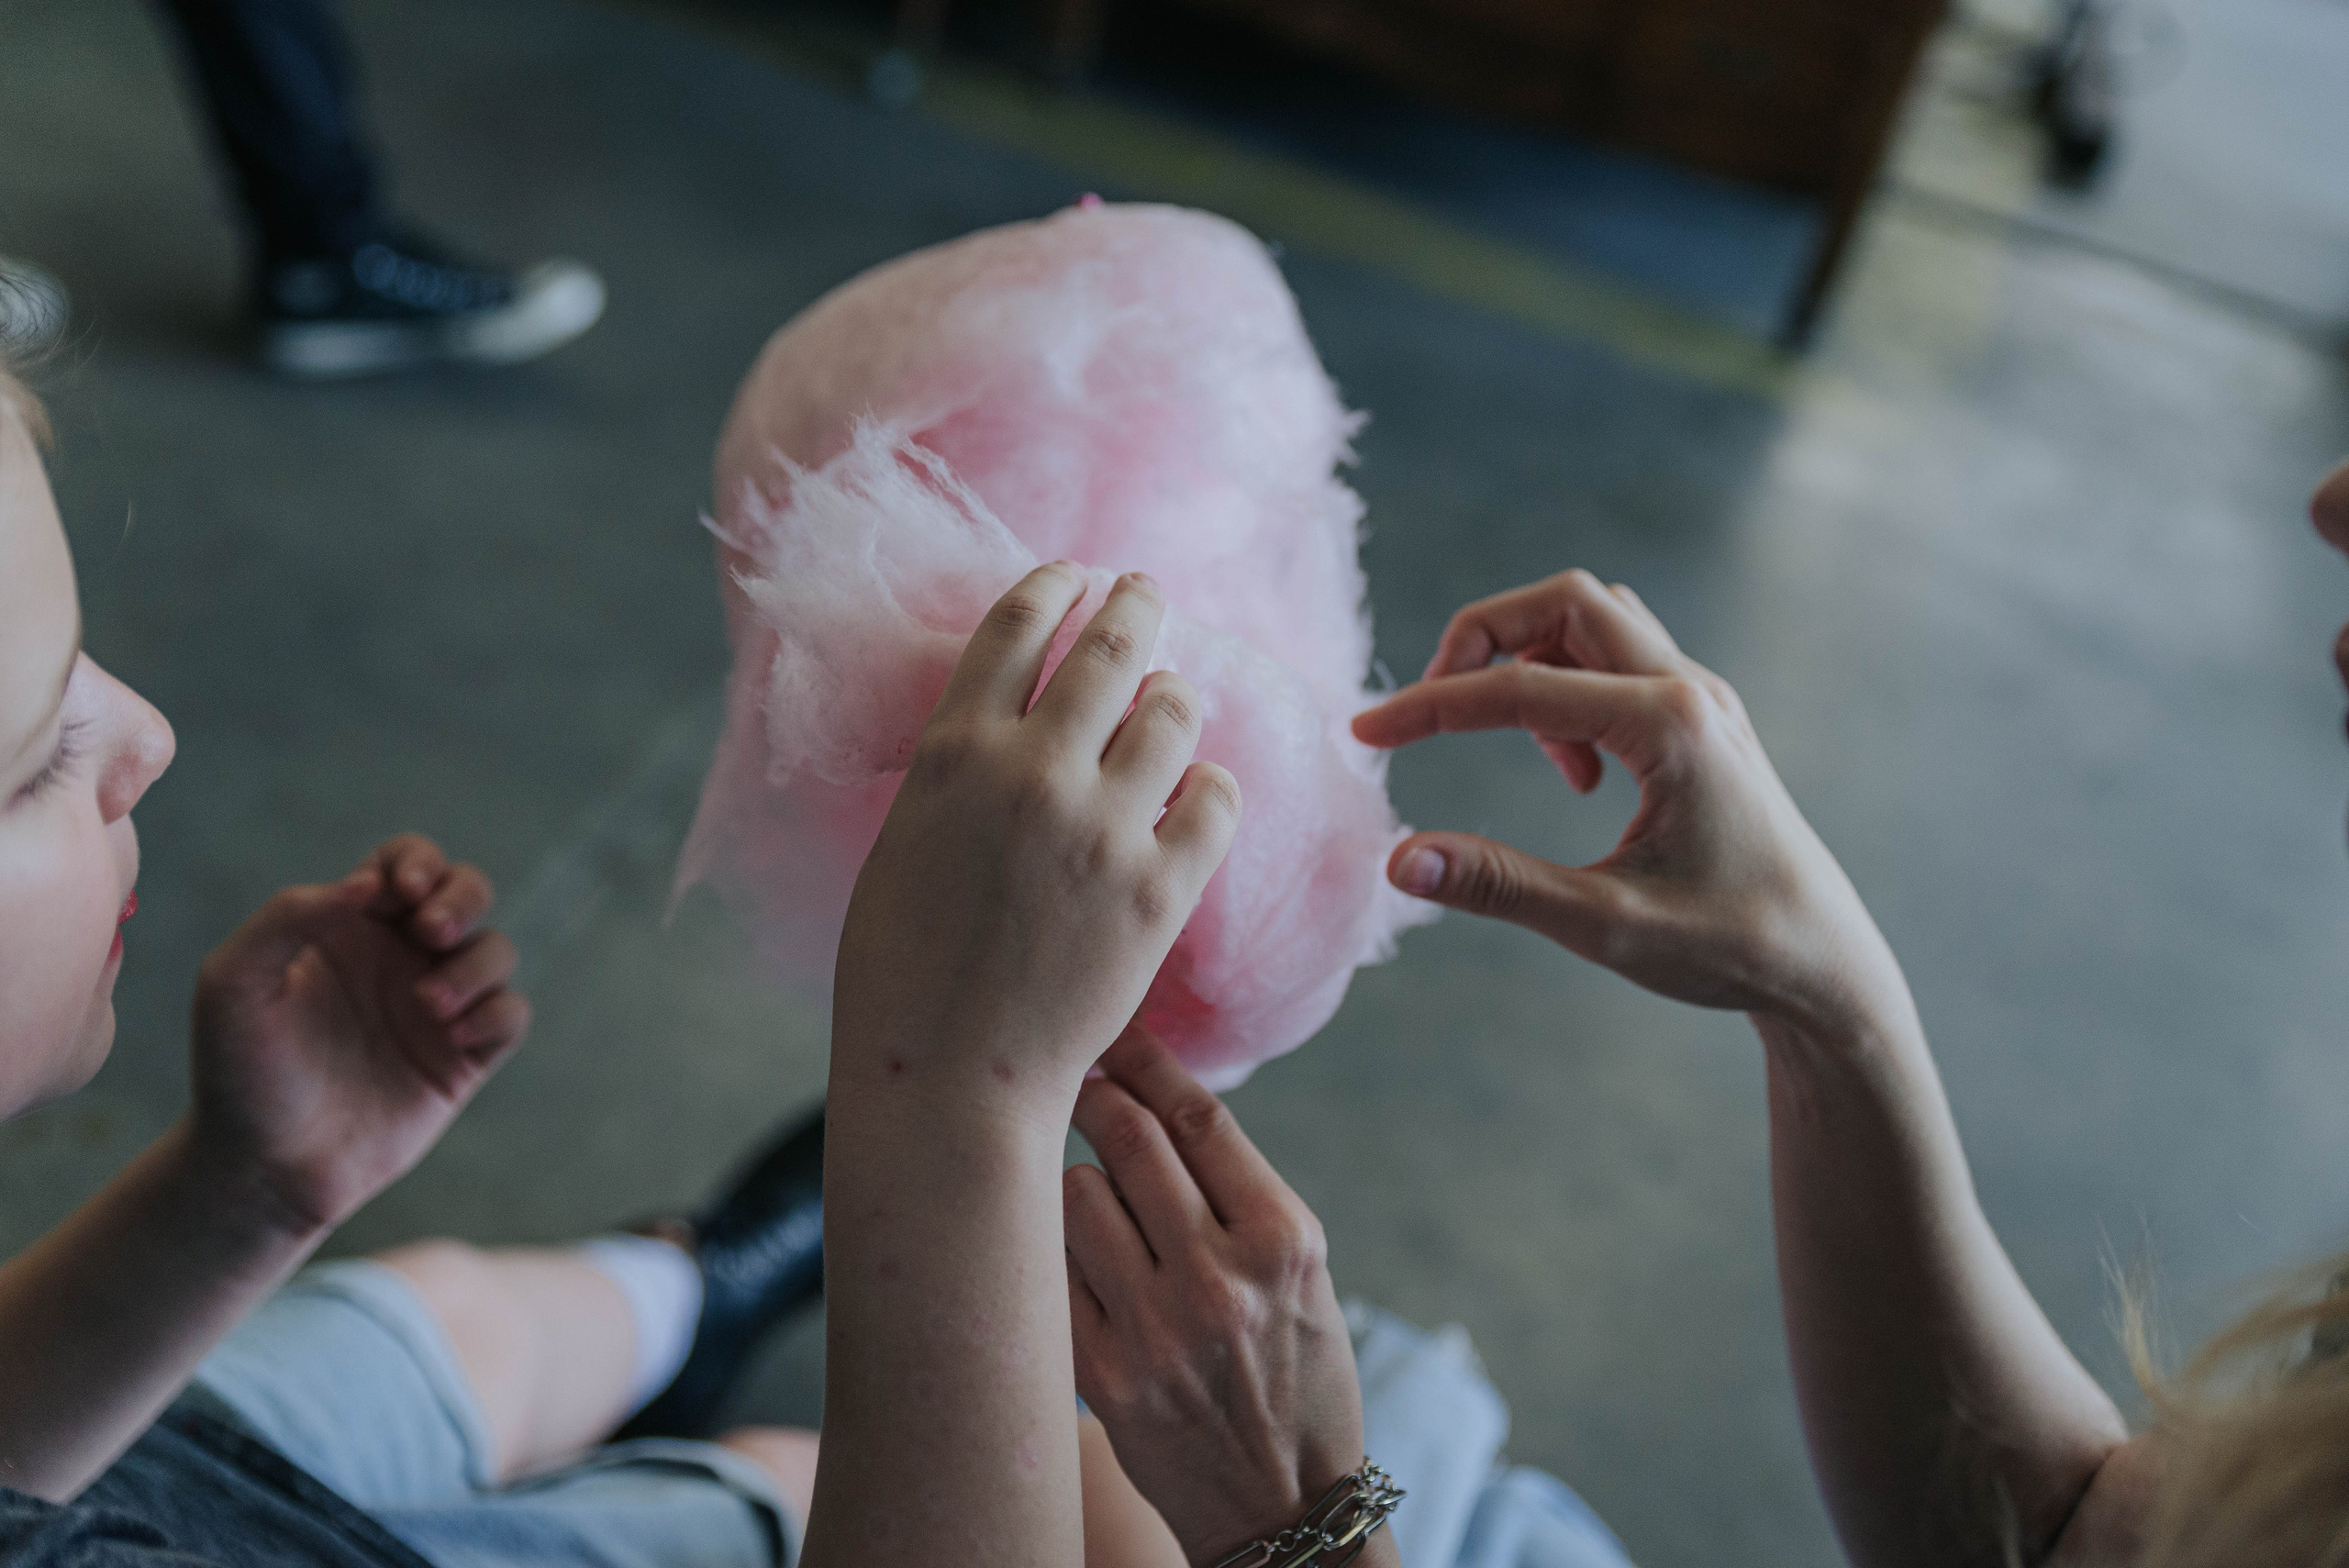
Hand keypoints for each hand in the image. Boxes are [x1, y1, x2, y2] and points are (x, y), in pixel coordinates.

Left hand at [189, 834, 529, 1231]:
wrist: (264, 1169)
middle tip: (431, 932)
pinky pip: (512, 1013)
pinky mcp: (464, 1060)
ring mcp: (437, 1009)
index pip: (404, 863)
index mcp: (347, 929)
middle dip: (463, 897)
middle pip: (466, 890)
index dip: (418, 862)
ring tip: (429, 1005)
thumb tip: (369, 884)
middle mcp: (399, 960)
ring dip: (475, 964)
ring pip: (497, 950)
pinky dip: (496, 1013)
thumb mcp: (234, 982)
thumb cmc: (238, 1074)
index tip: (402, 892)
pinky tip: (454, 1037)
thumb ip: (288, 916)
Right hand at [832, 565, 1241, 1109]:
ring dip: (1174, 698)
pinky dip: (1211, 787)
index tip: (1077, 574)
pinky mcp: (1162, 888)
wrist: (946, 1074)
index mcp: (955, 752)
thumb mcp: (906, 839)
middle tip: (1146, 591)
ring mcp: (1105, 828)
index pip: (1018, 625)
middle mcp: (1034, 771)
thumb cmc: (901, 970)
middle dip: (1135, 604)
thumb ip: (959, 771)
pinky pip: (1218, 798)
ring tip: (1170, 703)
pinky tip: (1197, 795)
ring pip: (1174, 712)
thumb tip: (1007, 724)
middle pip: (1110, 648)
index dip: (1056, 586)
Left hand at [1064, 1027, 1365, 1565]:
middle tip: (1079, 1087)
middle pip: (1127, 1138)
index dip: (1148, 1060)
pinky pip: (1050, 1273)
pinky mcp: (1106, 1376)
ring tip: (1094, 1204)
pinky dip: (1052, 1253)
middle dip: (1095, 1098)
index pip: (1199, 1117)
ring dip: (1074, 1183)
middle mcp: (1219, 1277)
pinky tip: (1066, 1260)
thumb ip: (1239, 1193)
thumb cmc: (1296, 1375)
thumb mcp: (1303, 1276)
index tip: (1118, 1033)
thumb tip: (1157, 1101)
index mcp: (1283, 1240)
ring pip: (1074, 1195)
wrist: (1284, 1506)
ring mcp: (1157, 1328)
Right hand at [1352, 570, 1895, 1025]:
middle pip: (1565, 601)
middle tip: (1431, 708)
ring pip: (1595, 620)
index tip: (1364, 733)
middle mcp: (1691, 692)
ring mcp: (1703, 699)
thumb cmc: (1730, 948)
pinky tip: (1574, 775)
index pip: (1521, 687)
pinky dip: (1569, 688)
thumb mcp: (1605, 925)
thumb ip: (1498, 885)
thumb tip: (1398, 860)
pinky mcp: (1703, 720)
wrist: (1826, 969)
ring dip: (1532, 658)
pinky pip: (1620, 661)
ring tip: (1517, 747)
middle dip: (1482, 638)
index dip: (1429, 706)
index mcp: (1669, 726)